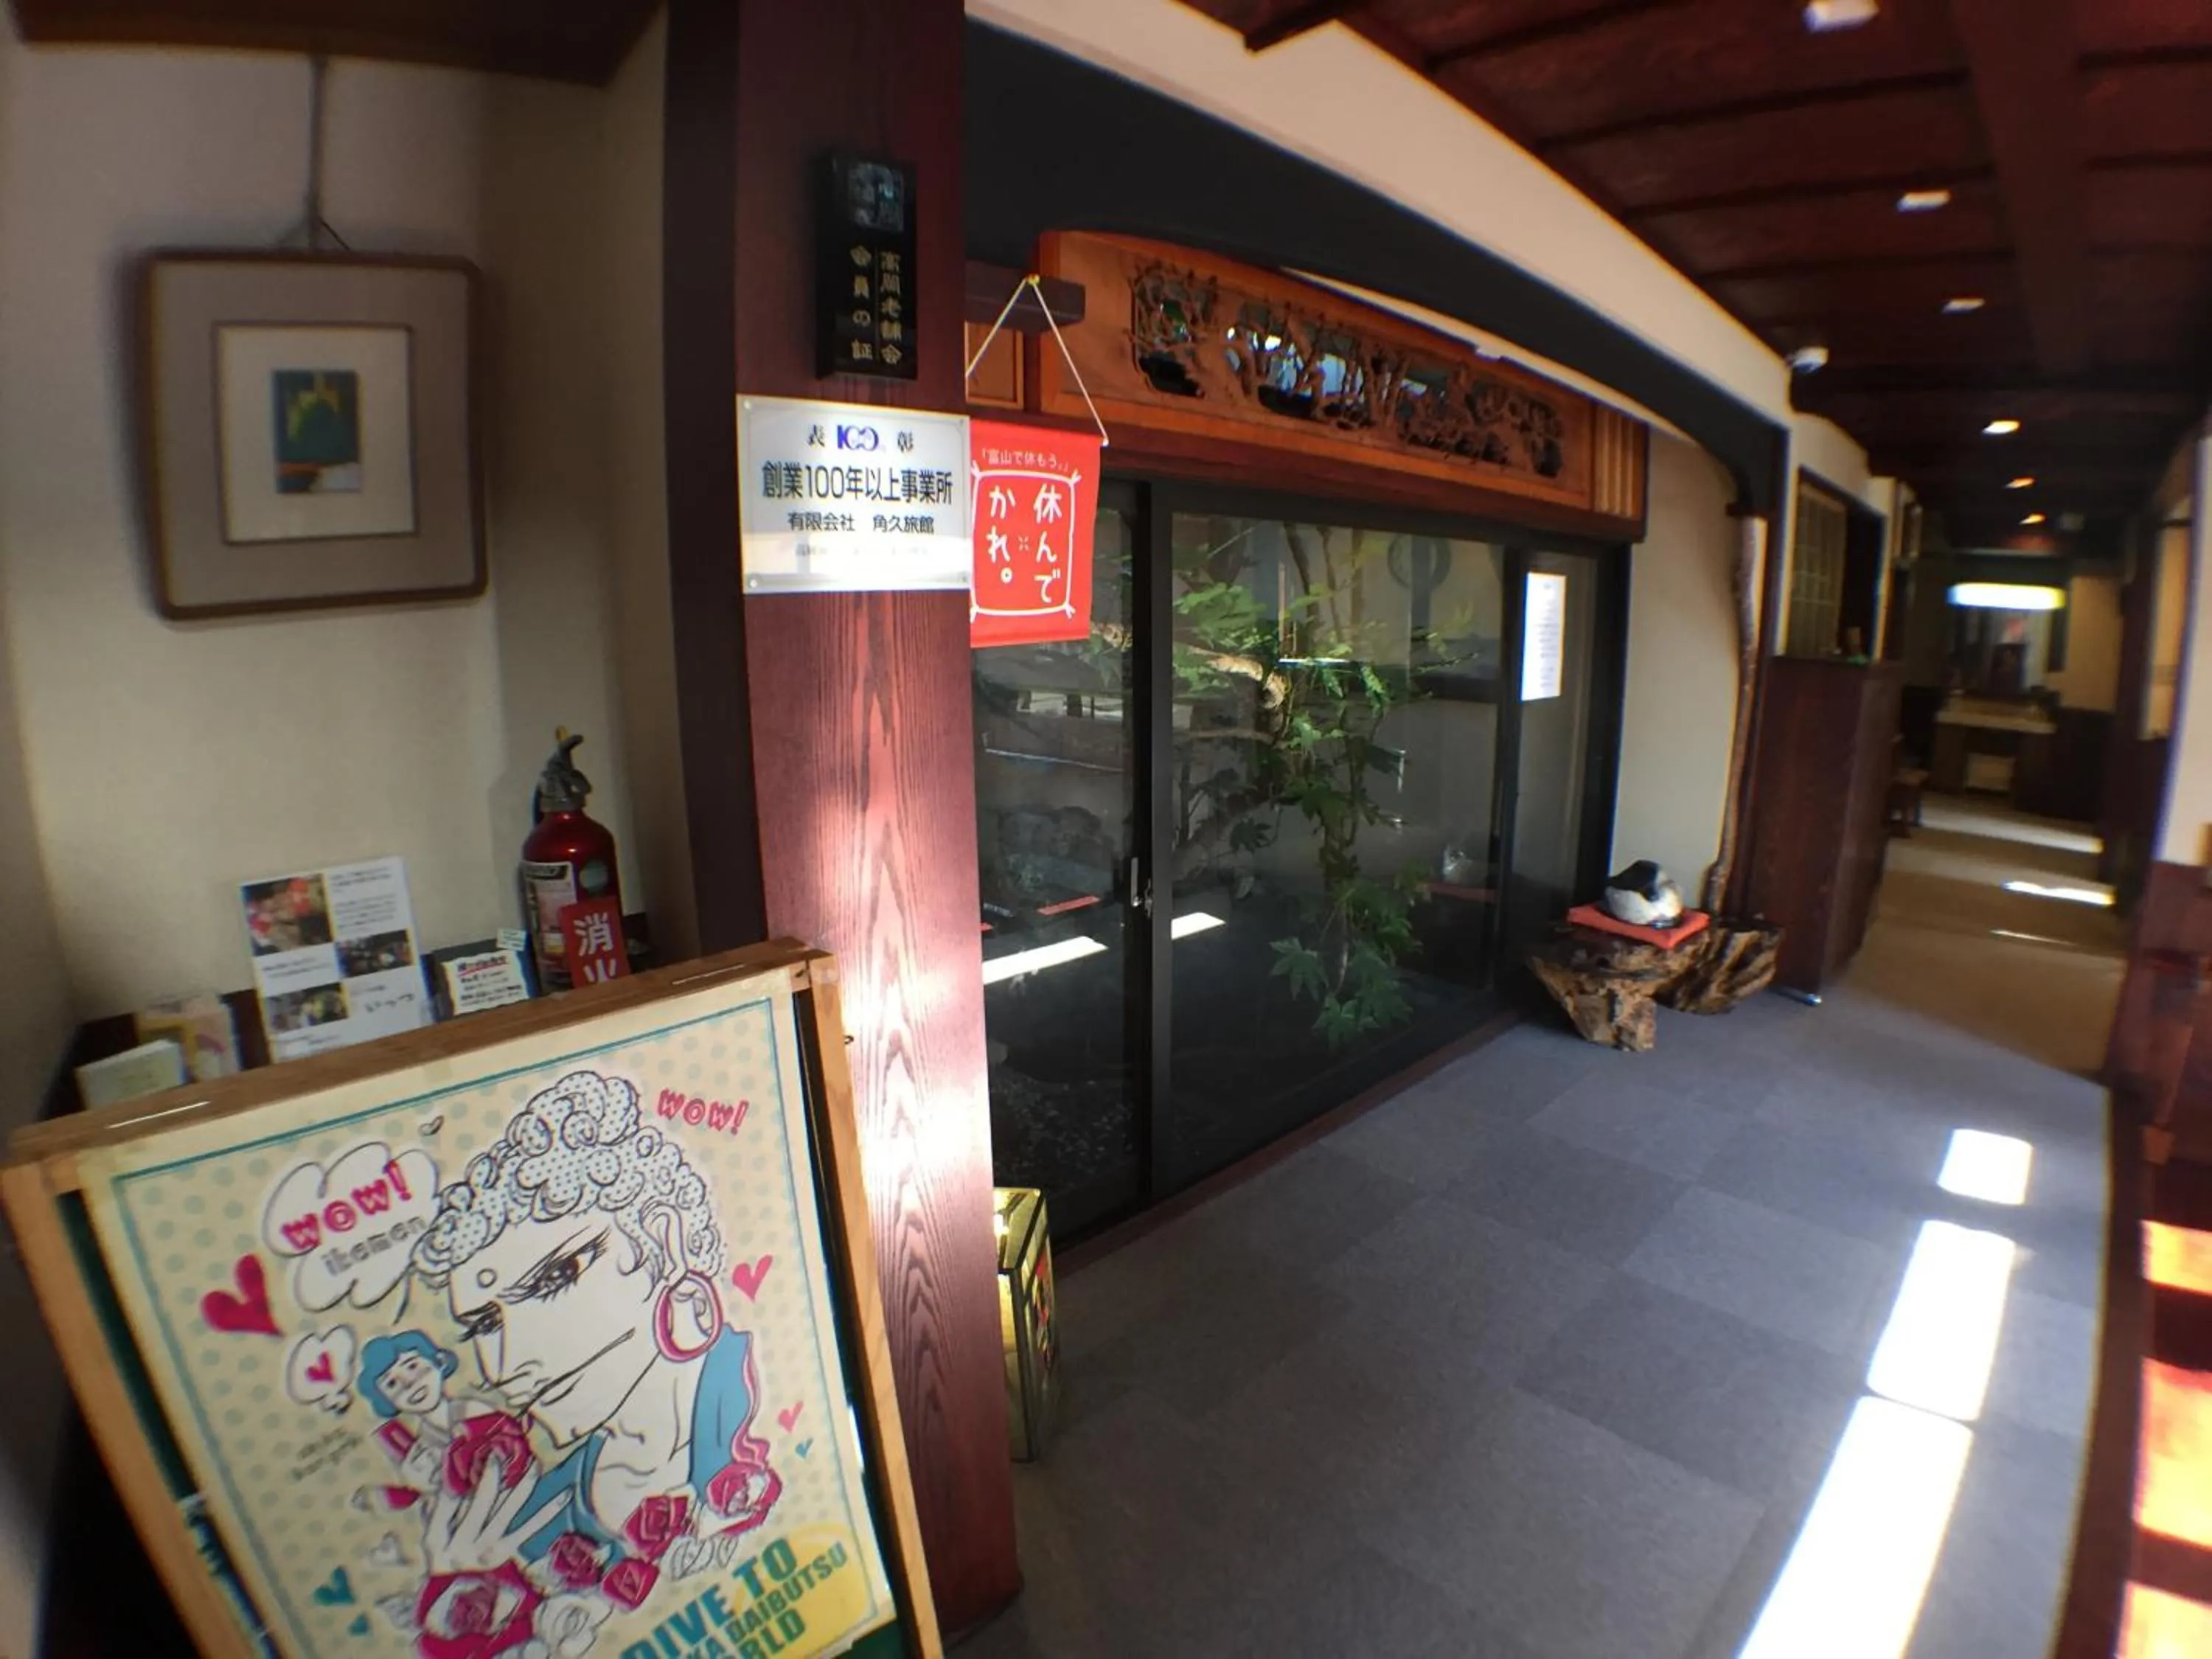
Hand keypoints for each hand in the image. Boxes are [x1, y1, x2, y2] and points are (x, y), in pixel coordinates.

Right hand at [423, 1451, 559, 1576]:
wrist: (451, 1597)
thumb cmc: (439, 1557)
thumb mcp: (428, 1534)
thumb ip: (436, 1507)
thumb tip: (448, 1474)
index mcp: (435, 1540)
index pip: (446, 1503)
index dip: (456, 1479)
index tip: (464, 1456)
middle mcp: (461, 1547)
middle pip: (478, 1508)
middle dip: (489, 1479)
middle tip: (499, 1455)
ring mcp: (485, 1552)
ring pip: (505, 1514)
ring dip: (521, 1487)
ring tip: (534, 1464)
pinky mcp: (505, 1554)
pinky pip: (527, 1531)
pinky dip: (546, 1513)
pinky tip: (563, 1495)